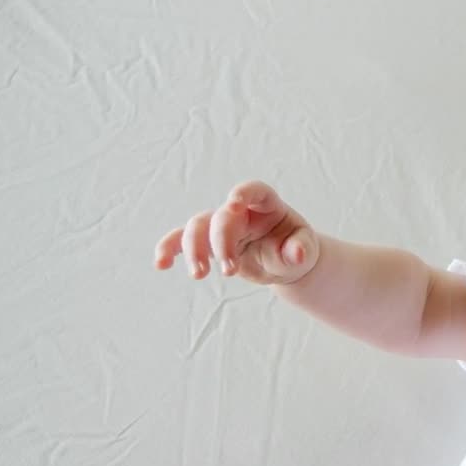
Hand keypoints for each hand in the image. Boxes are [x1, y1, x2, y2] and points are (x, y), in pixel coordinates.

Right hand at [154, 181, 318, 285]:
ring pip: (197, 227)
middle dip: (222, 242)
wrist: (283, 262)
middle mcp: (240, 211)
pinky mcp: (207, 242)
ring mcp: (220, 225)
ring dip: (193, 249)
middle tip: (230, 272)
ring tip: (199, 274)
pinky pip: (182, 241)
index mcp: (267, 205)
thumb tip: (297, 254)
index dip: (243, 193)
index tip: (234, 203)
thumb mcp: (305, 250)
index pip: (255, 191)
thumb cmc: (295, 248)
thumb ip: (301, 249)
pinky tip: (161, 264)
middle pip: (222, 217)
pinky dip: (169, 249)